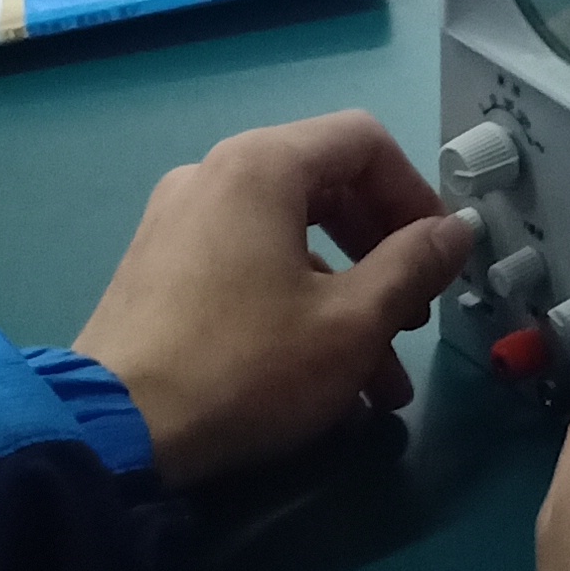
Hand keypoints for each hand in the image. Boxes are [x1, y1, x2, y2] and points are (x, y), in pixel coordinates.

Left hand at [77, 113, 476, 486]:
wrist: (115, 429)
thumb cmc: (246, 366)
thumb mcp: (351, 323)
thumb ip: (412, 265)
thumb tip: (454, 230)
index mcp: (261, 167)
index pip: (364, 141)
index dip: (417, 193)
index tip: (440, 256)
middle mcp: (213, 177)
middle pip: (327, 190)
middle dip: (383, 259)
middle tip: (413, 319)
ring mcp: (178, 223)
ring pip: (289, 244)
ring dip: (346, 304)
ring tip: (379, 385)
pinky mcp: (158, 272)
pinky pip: (246, 271)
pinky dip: (294, 310)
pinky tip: (322, 386)